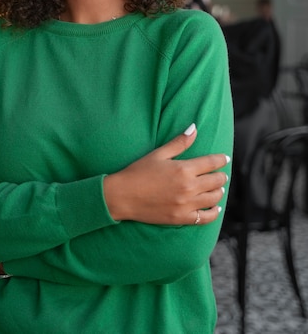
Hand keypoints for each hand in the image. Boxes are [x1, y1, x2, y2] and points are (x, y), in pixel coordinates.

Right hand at [103, 124, 228, 225]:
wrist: (122, 196)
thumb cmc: (138, 172)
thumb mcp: (158, 154)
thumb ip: (179, 142)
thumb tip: (194, 128)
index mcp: (183, 169)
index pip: (211, 163)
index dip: (220, 159)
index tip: (224, 158)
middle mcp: (188, 187)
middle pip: (216, 181)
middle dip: (220, 176)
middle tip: (220, 174)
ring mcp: (186, 205)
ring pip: (214, 198)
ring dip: (219, 192)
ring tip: (218, 188)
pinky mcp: (182, 218)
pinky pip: (206, 218)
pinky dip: (213, 212)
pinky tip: (214, 207)